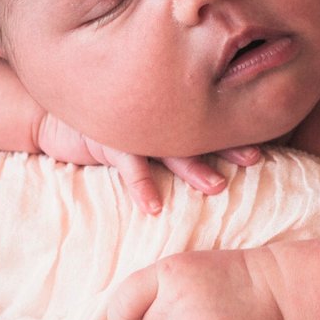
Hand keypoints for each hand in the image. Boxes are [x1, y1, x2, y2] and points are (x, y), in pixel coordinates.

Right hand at [34, 113, 260, 213]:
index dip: (236, 131)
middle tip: (255, 159)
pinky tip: (154, 207)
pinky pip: (128, 164)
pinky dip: (141, 185)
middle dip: (228, 145)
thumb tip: (208, 154)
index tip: (265, 143)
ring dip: (194, 168)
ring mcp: (132, 126)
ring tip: (217, 186)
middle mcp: (154, 117)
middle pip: (198, 131)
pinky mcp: (106, 138)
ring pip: (170, 148)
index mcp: (168, 113)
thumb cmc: (105, 123)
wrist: (55, 114)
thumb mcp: (140, 126)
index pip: (208, 120)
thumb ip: (170, 131)